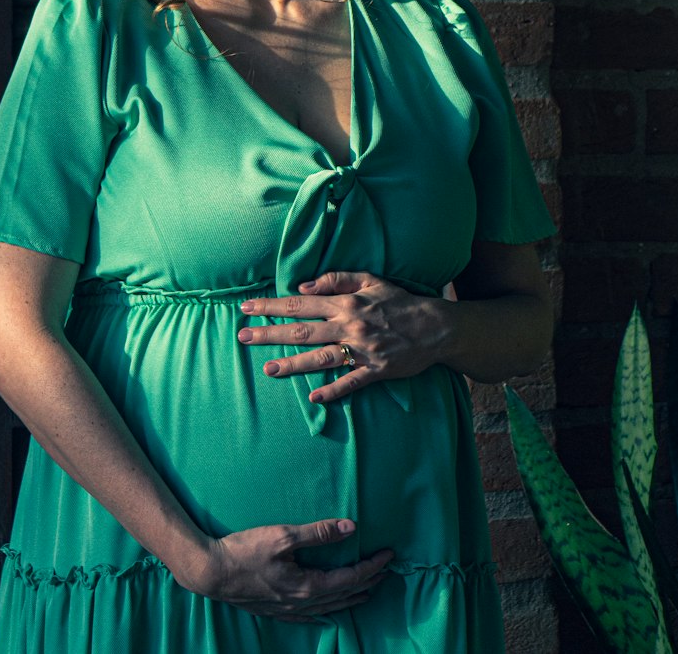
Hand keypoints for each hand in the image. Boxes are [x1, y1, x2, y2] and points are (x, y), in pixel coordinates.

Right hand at [180, 517, 393, 622]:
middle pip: (345, 595)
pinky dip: (328, 609)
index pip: (350, 578)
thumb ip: (318, 532)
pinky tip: (329, 609)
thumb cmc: (246, 551)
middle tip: (385, 571)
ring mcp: (290, 609)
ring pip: (331, 607)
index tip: (388, 555)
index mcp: (308, 585)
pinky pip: (312, 615)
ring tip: (367, 589)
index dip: (372, 567)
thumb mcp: (283, 536)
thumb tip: (350, 528)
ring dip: (352, 597)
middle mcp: (303, 602)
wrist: (212, 573)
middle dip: (368, 582)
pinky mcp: (277, 610)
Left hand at [238, 269, 454, 405]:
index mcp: (346, 303)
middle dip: (270, 334)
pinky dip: (333, 391)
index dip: (272, 306)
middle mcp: (349, 326)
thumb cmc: (399, 301)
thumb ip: (336, 279)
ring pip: (321, 358)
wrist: (434, 326)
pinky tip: (314, 398)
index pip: (300, 303)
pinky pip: (351, 383)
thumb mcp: (370, 279)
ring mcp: (362, 350)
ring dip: (293, 365)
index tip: (247, 308)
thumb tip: (304, 286)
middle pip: (302, 330)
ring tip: (268, 370)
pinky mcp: (376, 371)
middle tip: (242, 337)